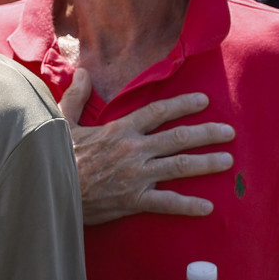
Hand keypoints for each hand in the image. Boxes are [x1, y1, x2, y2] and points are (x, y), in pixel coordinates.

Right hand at [62, 73, 233, 223]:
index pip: (158, 112)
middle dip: (207, 133)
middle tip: (229, 132)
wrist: (49, 191)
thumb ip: (75, 97)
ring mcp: (136, 175)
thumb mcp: (61, 123)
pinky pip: (167, 202)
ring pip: (180, 166)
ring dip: (206, 162)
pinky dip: (189, 205)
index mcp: (119, 130)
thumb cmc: (54, 158)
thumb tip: (81, 72)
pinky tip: (208, 207)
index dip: (183, 105)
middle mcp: (133, 149)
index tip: (204, 101)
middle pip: (178, 137)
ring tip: (227, 161)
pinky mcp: (134, 200)